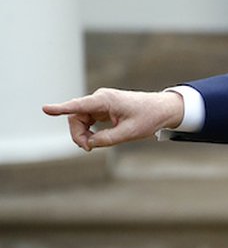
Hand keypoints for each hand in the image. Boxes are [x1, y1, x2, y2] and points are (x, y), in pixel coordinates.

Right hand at [42, 88, 184, 150]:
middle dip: (78, 134)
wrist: (162, 109)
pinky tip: (94, 140)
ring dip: (83, 134)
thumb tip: (88, 143)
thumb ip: (106, 140)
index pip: (78, 105)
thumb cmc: (148, 118)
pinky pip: (88, 120)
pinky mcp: (103, 108)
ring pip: (80, 120)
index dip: (61, 108)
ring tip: (93, 145)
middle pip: (76, 117)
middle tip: (88, 148)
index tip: (45, 109)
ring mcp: (100, 103)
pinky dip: (88, 131)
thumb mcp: (128, 133)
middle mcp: (100, 99)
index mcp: (105, 100)